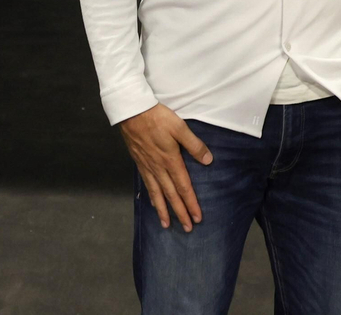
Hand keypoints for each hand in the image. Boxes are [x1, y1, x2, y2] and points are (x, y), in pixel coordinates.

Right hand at [120, 104, 212, 231]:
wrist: (132, 111)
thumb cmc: (157, 117)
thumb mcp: (180, 127)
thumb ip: (194, 145)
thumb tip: (208, 160)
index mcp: (171, 160)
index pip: (183, 187)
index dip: (191, 203)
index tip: (197, 218)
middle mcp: (158, 168)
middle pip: (171, 195)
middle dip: (180, 213)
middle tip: (187, 228)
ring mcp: (147, 166)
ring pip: (157, 193)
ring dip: (163, 210)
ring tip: (166, 224)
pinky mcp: (139, 162)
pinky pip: (147, 185)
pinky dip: (151, 197)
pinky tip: (154, 203)